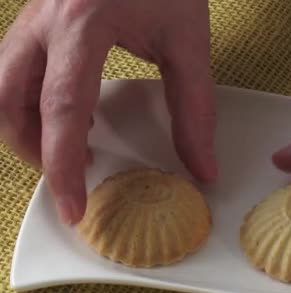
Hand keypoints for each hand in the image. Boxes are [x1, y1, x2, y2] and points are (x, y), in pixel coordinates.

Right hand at [0, 0, 216, 224]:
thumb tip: (202, 169)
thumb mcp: (190, 44)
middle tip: (71, 179)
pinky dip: (34, 102)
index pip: (62, 109)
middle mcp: (45, 18)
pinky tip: (73, 114)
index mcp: (83, 22)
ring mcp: (34, 14)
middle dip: (34, 149)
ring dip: (27, 128)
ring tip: (73, 152)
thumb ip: (195, 111)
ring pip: (1, 85)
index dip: (63, 165)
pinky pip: (18, 68)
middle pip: (9, 100)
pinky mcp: (38, 16)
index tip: (74, 207)